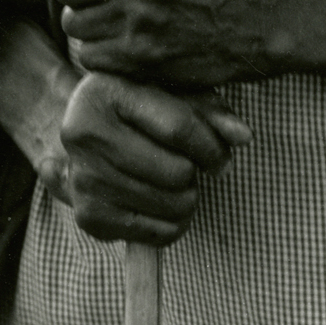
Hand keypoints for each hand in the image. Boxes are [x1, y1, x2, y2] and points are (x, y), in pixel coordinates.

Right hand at [56, 71, 250, 244]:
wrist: (87, 138)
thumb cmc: (139, 109)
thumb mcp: (172, 94)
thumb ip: (211, 112)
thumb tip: (243, 136)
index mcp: (103, 90)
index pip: (178, 128)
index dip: (211, 147)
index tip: (219, 155)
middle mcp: (81, 133)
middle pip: (175, 172)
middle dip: (194, 172)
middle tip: (185, 165)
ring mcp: (82, 178)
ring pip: (171, 205)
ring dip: (186, 198)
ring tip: (174, 182)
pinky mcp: (88, 217)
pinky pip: (157, 234)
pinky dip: (173, 224)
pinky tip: (163, 203)